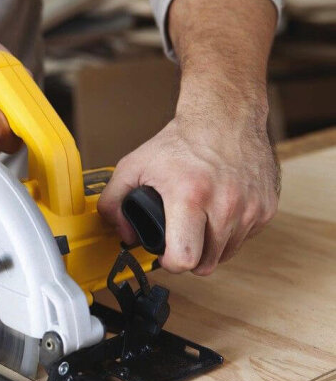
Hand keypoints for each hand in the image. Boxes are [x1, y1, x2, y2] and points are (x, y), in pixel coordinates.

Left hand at [98, 100, 279, 274]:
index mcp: (190, 196)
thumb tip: (123, 234)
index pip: (184, 257)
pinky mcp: (267, 208)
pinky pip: (245, 239)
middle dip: (188, 257)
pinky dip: (230, 234)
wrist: (225, 117)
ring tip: (197, 225)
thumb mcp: (133, 166)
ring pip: (226, 255)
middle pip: (205, 264)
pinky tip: (217, 214)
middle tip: (178, 239)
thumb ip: (113, 202)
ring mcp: (250, 207)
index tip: (165, 254)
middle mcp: (225, 204)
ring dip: (209, 248)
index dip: (170, 263)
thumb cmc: (180, 142)